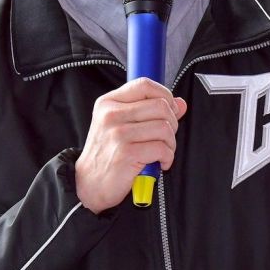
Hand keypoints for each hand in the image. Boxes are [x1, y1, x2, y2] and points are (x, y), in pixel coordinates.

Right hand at [75, 77, 186, 213]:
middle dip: (172, 123)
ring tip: (161, 152)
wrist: (89, 184)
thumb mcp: (121, 126)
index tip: (170, 110)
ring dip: (170, 143)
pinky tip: (159, 163)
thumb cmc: (107, 154)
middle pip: (160, 106)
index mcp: (109, 103)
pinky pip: (162, 149)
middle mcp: (111, 115)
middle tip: (165, 137)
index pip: (145, 85)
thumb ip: (149, 112)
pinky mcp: (126, 154)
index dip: (165, 95)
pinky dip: (167, 158)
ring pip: (164, 127)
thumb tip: (180, 103)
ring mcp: (118, 134)